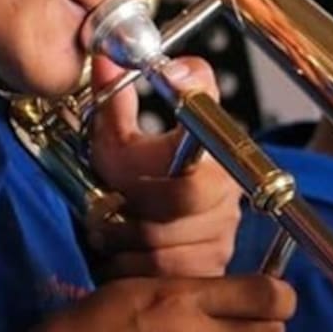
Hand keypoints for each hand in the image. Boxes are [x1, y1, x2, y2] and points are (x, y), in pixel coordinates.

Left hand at [87, 55, 243, 277]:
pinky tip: (123, 250)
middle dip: (129, 202)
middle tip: (108, 199)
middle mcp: (226, 193)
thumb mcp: (120, 139)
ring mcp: (220, 237)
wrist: (150, 231)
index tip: (173, 89)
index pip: (211, 130)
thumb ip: (115, 100)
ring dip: (122, 237)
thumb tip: (106, 57)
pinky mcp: (206, 273)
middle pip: (174, 199)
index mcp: (213, 149)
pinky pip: (156, 274)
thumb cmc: (136, 182)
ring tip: (112, 223)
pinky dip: (127, 265)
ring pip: (160, 243)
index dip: (193, 115)